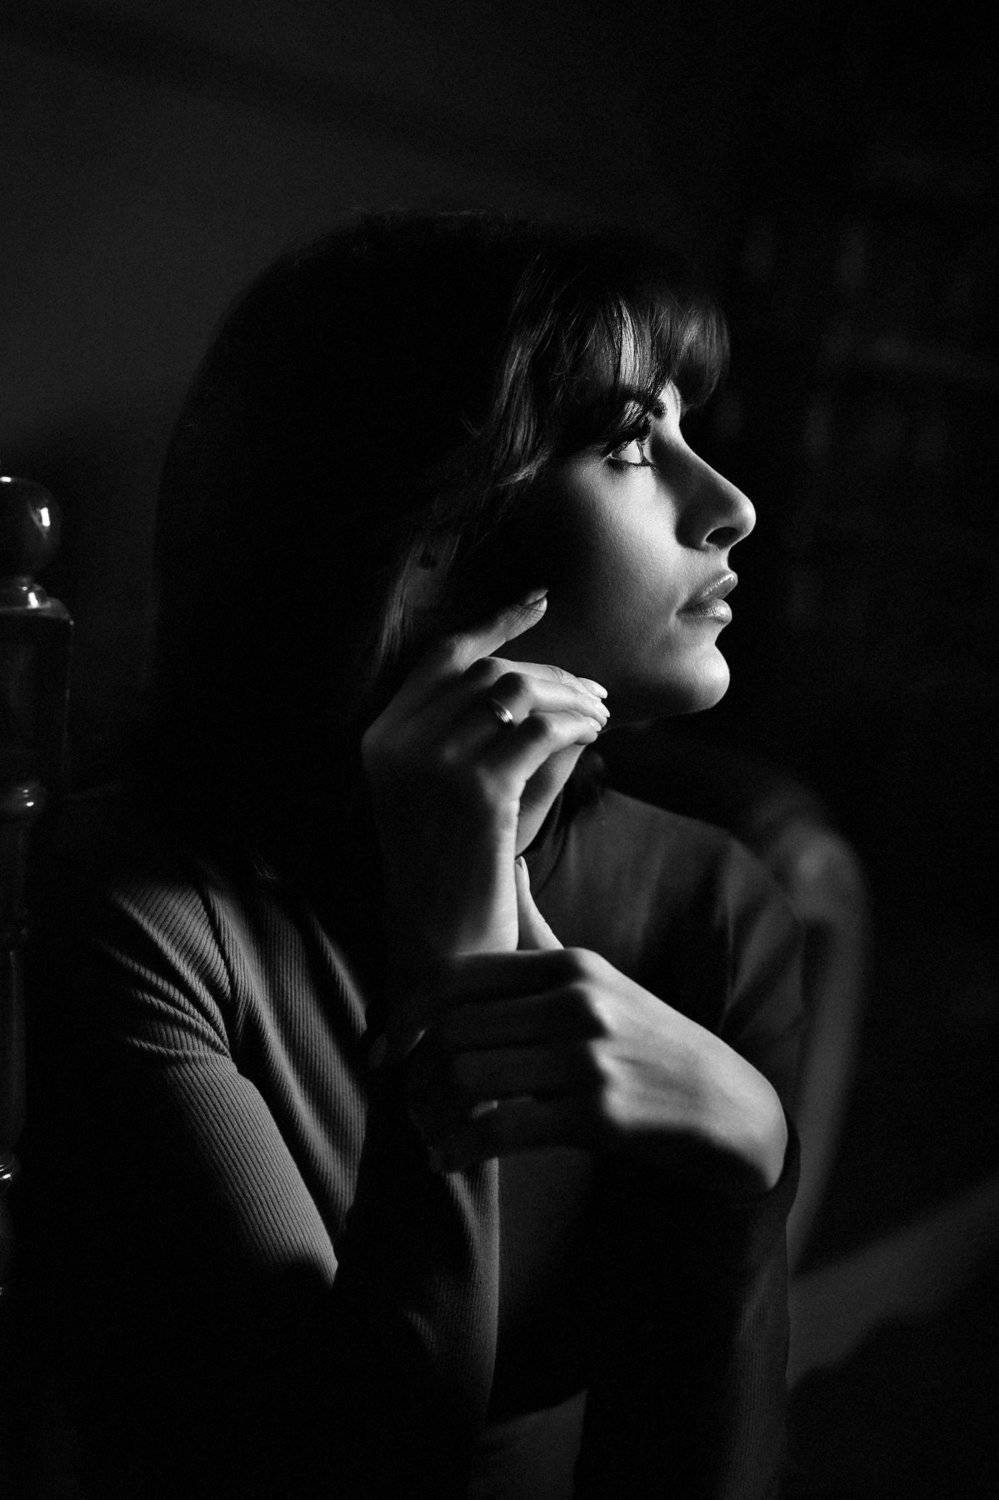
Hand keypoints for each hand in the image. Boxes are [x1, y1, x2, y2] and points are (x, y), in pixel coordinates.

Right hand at [361, 590, 608, 968]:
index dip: (495, 622)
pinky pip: (541, 730)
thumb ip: (497, 732)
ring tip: (598, 714)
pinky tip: (596, 734)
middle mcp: (397, 744)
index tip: (539, 599)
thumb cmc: (461, 870)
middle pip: (488, 671)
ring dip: (569, 696)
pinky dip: (575, 723)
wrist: (447, 949)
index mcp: (380, 739)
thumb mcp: (464, 791)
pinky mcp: (477, 790)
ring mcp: (432, 765)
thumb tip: (561, 680)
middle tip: (593, 692)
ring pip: (517, 694)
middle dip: (550, 672)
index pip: (443, 656)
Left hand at [396, 870, 787, 1193]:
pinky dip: (461, 1151)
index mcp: (567, 966)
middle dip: (416, 1074)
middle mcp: (577, 1002)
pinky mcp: (598, 1114)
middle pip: (454, 1032)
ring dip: (433, 1115)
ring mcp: (589, 1058)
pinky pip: (501, 1131)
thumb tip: (507, 859)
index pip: (457, 979)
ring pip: (469, 1079)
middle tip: (406, 1100)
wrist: (723, 1104)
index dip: (403, 1015)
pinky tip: (449, 1160)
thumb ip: (538, 927)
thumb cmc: (643, 1038)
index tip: (381, 1049)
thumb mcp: (596, 976)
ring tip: (429, 1131)